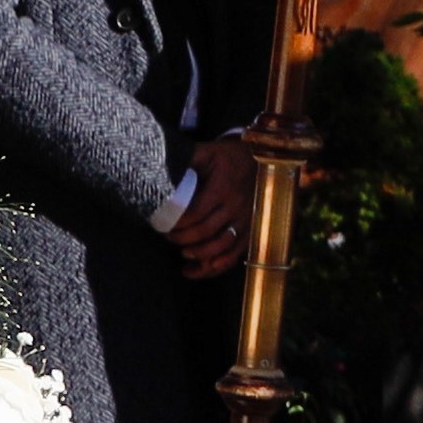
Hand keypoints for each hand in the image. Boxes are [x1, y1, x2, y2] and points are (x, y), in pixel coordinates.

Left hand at [169, 133, 261, 278]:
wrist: (262, 160)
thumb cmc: (228, 157)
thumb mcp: (207, 152)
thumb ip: (186, 160)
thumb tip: (160, 169)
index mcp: (222, 188)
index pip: (196, 213)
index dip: (177, 223)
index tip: (163, 223)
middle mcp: (237, 207)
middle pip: (206, 232)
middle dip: (183, 238)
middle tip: (168, 236)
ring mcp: (246, 221)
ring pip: (221, 247)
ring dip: (199, 254)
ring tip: (183, 253)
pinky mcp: (251, 231)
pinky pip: (234, 255)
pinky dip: (215, 267)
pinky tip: (195, 270)